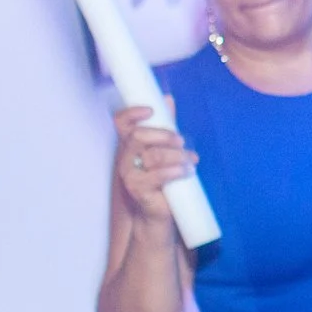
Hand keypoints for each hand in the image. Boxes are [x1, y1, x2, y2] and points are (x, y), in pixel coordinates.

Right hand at [112, 104, 195, 226]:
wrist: (158, 212)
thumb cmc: (161, 179)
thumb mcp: (165, 149)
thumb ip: (165, 126)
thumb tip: (168, 99)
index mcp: (130, 145)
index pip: (121, 123)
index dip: (131, 113)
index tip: (150, 110)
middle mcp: (125, 157)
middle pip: (138, 136)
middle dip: (163, 135)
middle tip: (180, 140)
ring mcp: (129, 174)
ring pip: (153, 155)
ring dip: (176, 155)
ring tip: (190, 160)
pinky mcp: (138, 188)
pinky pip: (158, 175)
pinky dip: (177, 170)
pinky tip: (187, 171)